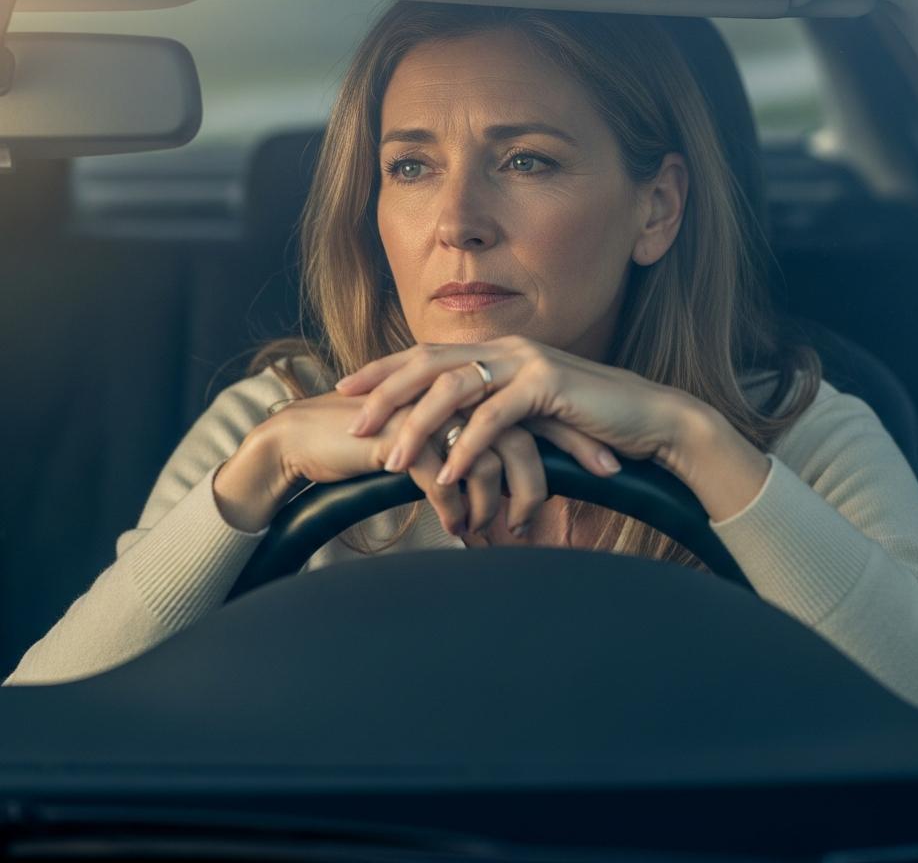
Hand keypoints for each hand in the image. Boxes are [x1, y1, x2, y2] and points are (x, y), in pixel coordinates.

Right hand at [260, 388, 606, 538]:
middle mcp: (457, 393)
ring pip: (491, 458)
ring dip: (499, 503)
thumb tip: (505, 475)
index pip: (536, 409)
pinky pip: (445, 479)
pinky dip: (456, 508)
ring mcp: (430, 411)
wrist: (308, 436)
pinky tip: (456, 529)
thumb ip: (470, 444)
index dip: (573, 440)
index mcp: (470, 388)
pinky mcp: (402, 435)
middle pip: (525, 431)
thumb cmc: (373, 440)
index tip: (607, 472)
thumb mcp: (432, 439)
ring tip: (501, 531)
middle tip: (562, 518)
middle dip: (549, 479)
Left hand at [332, 335, 719, 489]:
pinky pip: (495, 417)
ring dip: (418, 427)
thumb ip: (496, 415)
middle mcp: (507, 349)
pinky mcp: (549, 385)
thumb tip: (456, 437)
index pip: (428, 355)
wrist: (650, 419)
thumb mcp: (534, 415)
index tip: (346, 389)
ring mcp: (527, 362)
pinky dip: (468, 447)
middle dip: (385, 393)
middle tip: (351, 423)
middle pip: (429, 364)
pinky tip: (448, 474)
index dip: (384, 370)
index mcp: (498, 351)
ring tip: (392, 461)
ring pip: (455, 388)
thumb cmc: (591, 422)